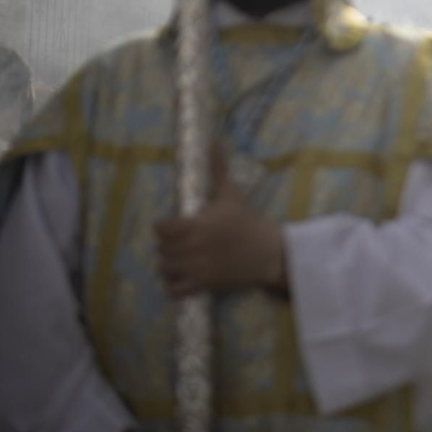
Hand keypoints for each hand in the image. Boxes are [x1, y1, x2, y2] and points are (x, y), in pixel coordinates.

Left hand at [155, 145, 286, 296]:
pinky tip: (180, 278)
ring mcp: (198, 267)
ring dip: (168, 264)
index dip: (164, 227)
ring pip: (164, 268)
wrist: (270, 252)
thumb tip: (213, 142)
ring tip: (179, 260)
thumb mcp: (232, 194)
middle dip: (168, 246)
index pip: (161, 228)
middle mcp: (194, 246)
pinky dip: (172, 286)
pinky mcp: (205, 284)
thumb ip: (218, 169)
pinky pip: (175, 290)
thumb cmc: (248, 222)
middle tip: (180, 243)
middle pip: (161, 248)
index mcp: (198, 224)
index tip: (175, 227)